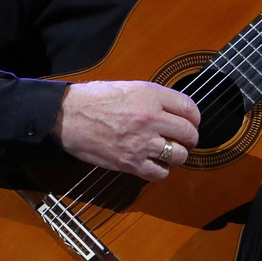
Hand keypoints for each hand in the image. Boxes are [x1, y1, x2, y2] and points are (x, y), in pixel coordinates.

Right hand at [54, 80, 200, 180]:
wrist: (67, 117)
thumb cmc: (94, 99)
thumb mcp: (129, 87)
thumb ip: (153, 98)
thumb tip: (173, 110)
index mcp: (151, 95)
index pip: (189, 108)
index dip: (194, 117)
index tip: (191, 122)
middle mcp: (151, 118)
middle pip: (189, 133)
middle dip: (190, 138)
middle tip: (184, 140)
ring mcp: (142, 142)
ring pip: (179, 155)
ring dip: (178, 156)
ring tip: (170, 153)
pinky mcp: (131, 163)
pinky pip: (160, 173)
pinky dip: (161, 171)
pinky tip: (155, 164)